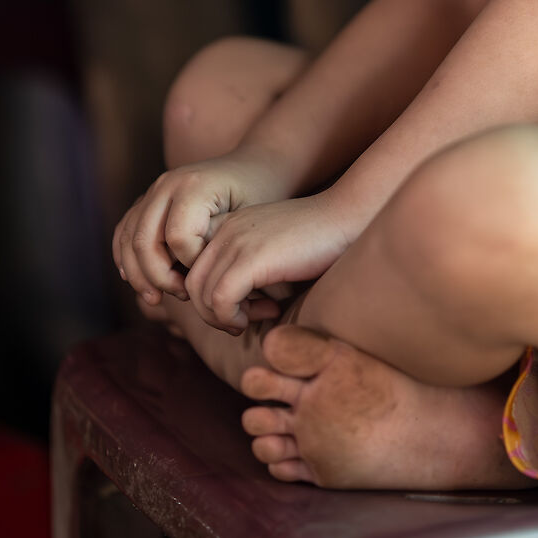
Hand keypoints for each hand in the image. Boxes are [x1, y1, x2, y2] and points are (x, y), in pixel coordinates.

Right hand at [113, 152, 295, 306]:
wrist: (255, 165)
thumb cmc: (261, 194)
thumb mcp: (252, 218)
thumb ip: (223, 246)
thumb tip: (202, 284)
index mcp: (195, 185)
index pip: (178, 238)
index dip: (191, 265)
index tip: (211, 274)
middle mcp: (168, 183)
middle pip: (144, 240)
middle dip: (158, 276)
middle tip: (181, 295)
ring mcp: (154, 188)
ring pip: (128, 237)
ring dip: (138, 273)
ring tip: (156, 298)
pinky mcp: (149, 198)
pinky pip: (125, 230)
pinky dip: (125, 257)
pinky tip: (137, 281)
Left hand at [184, 193, 366, 332]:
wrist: (345, 217)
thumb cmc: (318, 239)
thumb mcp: (271, 250)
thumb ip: (248, 269)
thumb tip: (230, 309)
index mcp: (226, 227)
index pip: (195, 272)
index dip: (213, 298)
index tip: (246, 306)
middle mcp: (224, 231)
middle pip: (192, 286)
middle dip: (215, 313)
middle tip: (247, 320)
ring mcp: (235, 242)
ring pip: (202, 296)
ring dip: (226, 318)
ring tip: (259, 316)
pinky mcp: (250, 258)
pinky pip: (221, 300)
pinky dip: (236, 316)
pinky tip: (268, 311)